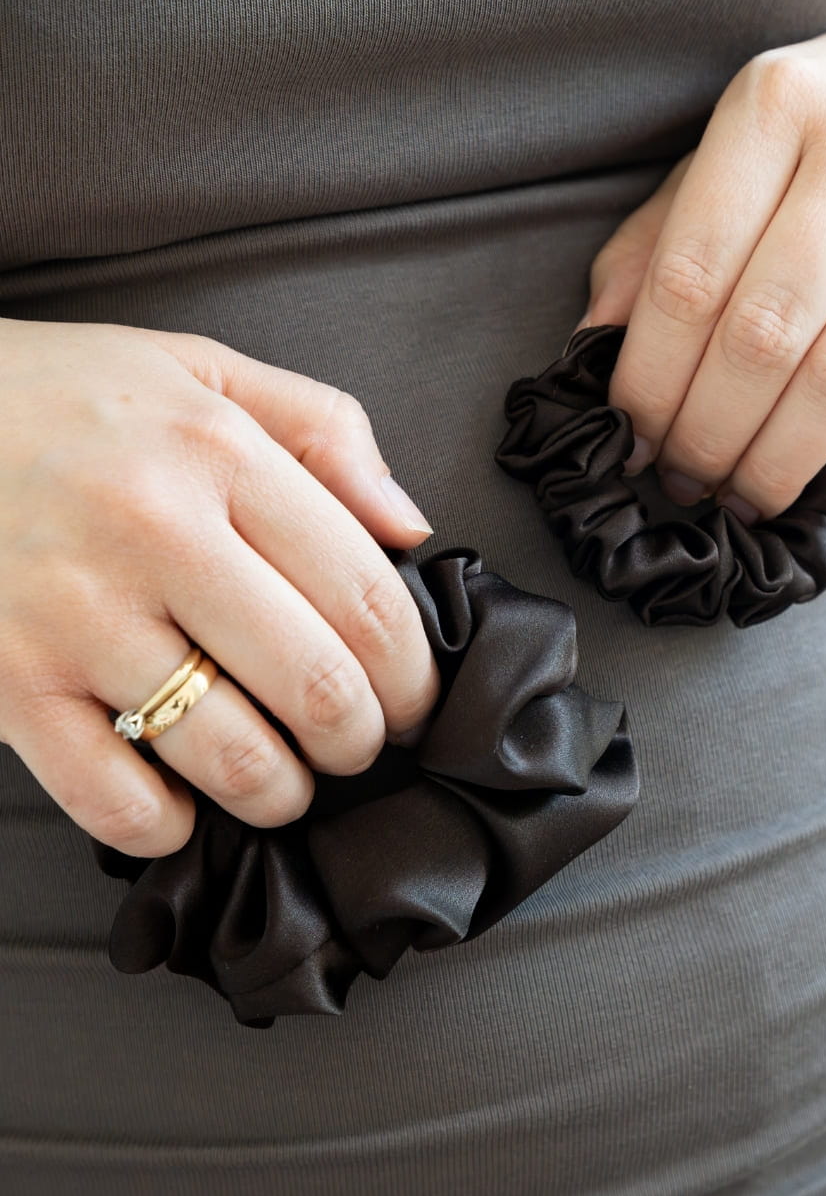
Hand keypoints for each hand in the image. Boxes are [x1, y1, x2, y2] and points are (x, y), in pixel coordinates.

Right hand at [0, 317, 439, 855]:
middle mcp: (152, 532)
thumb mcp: (200, 369)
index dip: (415, 676)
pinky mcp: (9, 684)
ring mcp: (74, 615)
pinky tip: (179, 800)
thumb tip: (408, 529)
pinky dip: (170, 825)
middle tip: (353, 746)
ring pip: (234, 759)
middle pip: (319, 688)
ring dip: (280, 793)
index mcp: (217, 453)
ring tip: (279, 780)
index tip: (414, 702)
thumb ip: (323, 431)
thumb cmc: (58, 400)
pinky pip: (119, 802)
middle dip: (360, 742)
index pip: (369, 598)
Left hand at [578, 0, 825, 520]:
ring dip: (780, 461)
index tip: (627, 443)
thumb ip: (659, 235)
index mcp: (778, 106)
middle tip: (680, 481)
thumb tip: (592, 344)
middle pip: (762, 334)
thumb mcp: (742, 144)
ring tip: (743, 495)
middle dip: (703, 435)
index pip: (689, 276)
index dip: (647, 383)